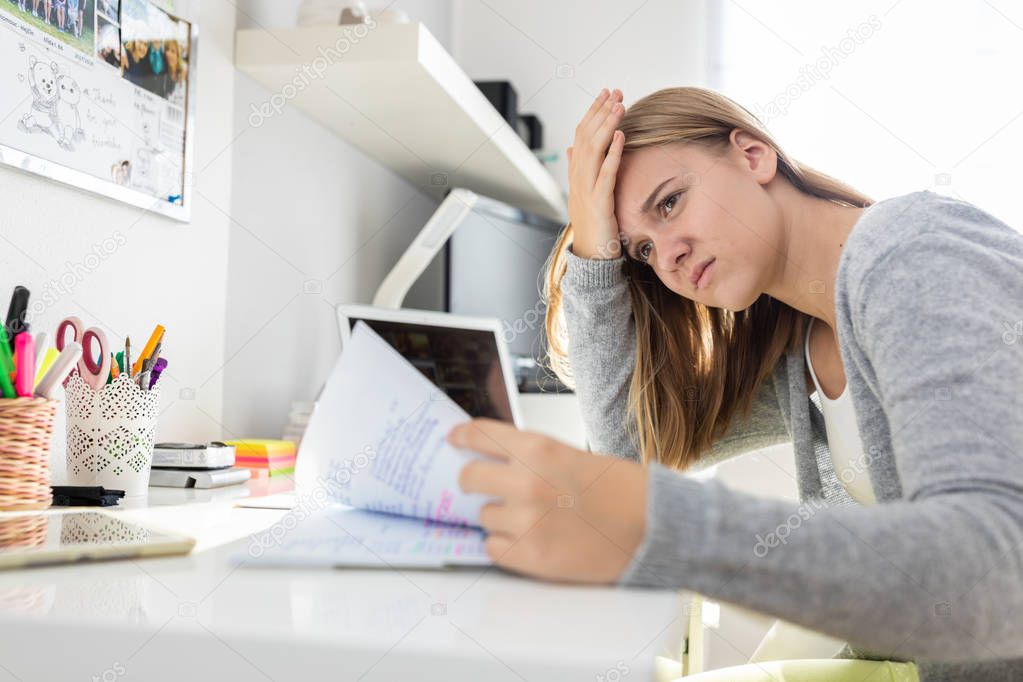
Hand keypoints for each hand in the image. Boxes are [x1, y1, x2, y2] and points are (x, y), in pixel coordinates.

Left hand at [449, 418, 646, 583]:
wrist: (653, 527)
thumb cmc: (618, 490)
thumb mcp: (570, 455)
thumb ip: (529, 457)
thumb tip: (492, 461)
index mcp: (537, 449)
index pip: (481, 435)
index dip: (462, 436)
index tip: (453, 438)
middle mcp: (526, 483)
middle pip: (469, 478)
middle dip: (471, 482)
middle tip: (479, 486)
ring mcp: (526, 522)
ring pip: (483, 517)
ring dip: (497, 517)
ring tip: (528, 518)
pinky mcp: (531, 557)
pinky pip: (492, 548)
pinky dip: (504, 545)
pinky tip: (527, 539)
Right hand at [566, 88, 625, 259]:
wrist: (591, 255)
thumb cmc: (593, 226)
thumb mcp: (584, 193)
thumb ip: (578, 169)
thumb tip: (570, 149)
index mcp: (576, 174)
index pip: (581, 135)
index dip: (592, 113)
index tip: (605, 94)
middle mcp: (578, 178)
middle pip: (586, 137)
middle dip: (601, 112)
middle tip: (614, 91)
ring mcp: (586, 190)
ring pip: (594, 150)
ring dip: (607, 126)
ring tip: (619, 106)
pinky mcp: (598, 202)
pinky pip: (605, 173)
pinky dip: (613, 153)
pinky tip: (622, 136)